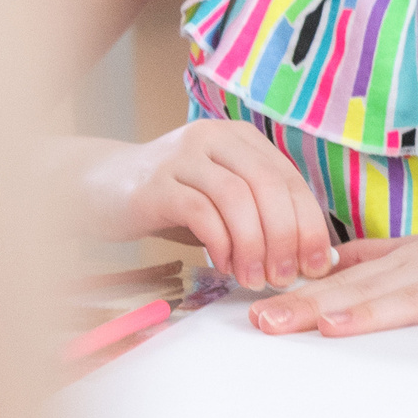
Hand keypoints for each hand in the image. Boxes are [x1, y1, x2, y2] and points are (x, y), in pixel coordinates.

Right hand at [85, 122, 335, 291]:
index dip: (309, 222)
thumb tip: (311, 257)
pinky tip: (224, 267)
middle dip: (286, 236)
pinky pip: (200, 212)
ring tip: (256, 279)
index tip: (320, 262)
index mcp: (241, 139)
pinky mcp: (154, 183)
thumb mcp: (222, 201)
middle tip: (287, 276)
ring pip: (237, 198)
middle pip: (268, 185)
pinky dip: (220, 244)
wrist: (98, 189)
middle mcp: (215, 138)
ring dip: (254, 245)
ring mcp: (182, 157)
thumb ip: (261, 218)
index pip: (290, 178)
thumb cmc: (172, 200)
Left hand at [245, 193, 417, 340]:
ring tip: (334, 327)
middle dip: (317, 309)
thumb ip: (376, 255)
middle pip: (368, 293)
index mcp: (407, 262)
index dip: (302, 298)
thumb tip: (325, 262)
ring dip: (379, 311)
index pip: (346, 284)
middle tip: (267, 324)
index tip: (255, 315)